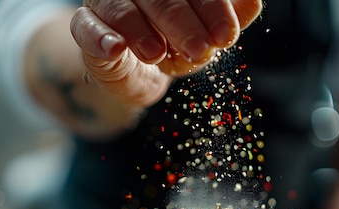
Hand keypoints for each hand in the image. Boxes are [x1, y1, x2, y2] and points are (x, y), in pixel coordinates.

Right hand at [69, 0, 262, 105]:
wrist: (138, 71)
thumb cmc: (175, 42)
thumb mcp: (207, 33)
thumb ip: (230, 17)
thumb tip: (253, 2)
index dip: (212, 7)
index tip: (227, 35)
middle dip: (182, 22)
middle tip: (201, 50)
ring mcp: (107, 1)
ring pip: (120, 7)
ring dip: (139, 30)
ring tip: (157, 53)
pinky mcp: (86, 26)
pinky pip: (85, 27)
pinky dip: (99, 37)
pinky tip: (116, 48)